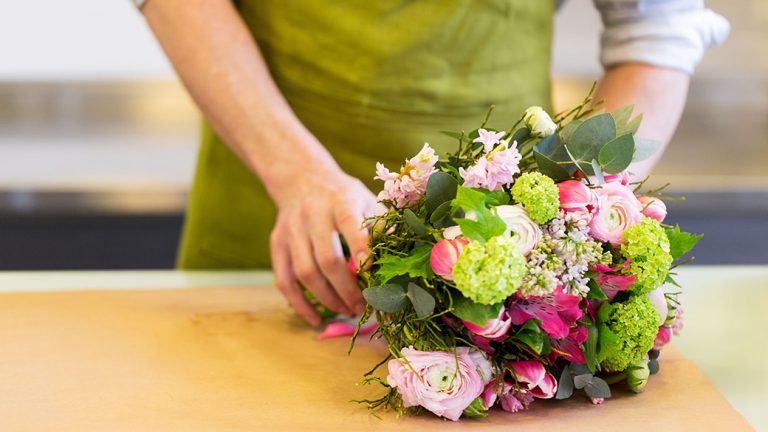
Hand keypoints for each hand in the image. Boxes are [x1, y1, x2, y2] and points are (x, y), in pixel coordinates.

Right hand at [269, 165, 379, 325]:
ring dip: (327, 299)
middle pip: (327, 259)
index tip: (372, 274)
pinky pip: (284, 280)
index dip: (361, 250)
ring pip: (305, 273)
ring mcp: (291, 230)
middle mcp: (312, 214)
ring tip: (347, 311)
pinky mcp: (277, 243)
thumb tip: (400, 260)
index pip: (350, 225)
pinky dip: (299, 303)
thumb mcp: (366, 199)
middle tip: (363, 308)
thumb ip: (380, 226)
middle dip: (347, 289)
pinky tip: (316, 318)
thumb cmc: (343, 195)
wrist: (302, 178)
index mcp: (340, 200)